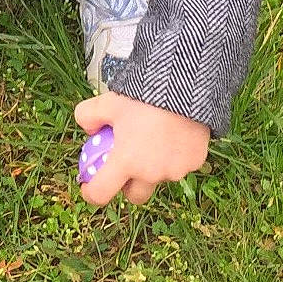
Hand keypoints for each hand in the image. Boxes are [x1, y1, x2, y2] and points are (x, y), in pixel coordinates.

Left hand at [74, 91, 209, 206]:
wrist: (185, 86)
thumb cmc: (145, 96)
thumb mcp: (107, 102)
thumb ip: (88, 116)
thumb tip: (90, 129)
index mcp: (125, 162)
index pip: (100, 193)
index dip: (91, 193)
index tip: (88, 186)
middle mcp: (150, 173)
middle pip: (135, 195)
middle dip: (128, 185)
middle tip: (126, 165)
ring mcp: (175, 170)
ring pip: (159, 176)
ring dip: (154, 166)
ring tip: (154, 138)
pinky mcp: (194, 162)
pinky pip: (181, 164)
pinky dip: (175, 155)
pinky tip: (174, 134)